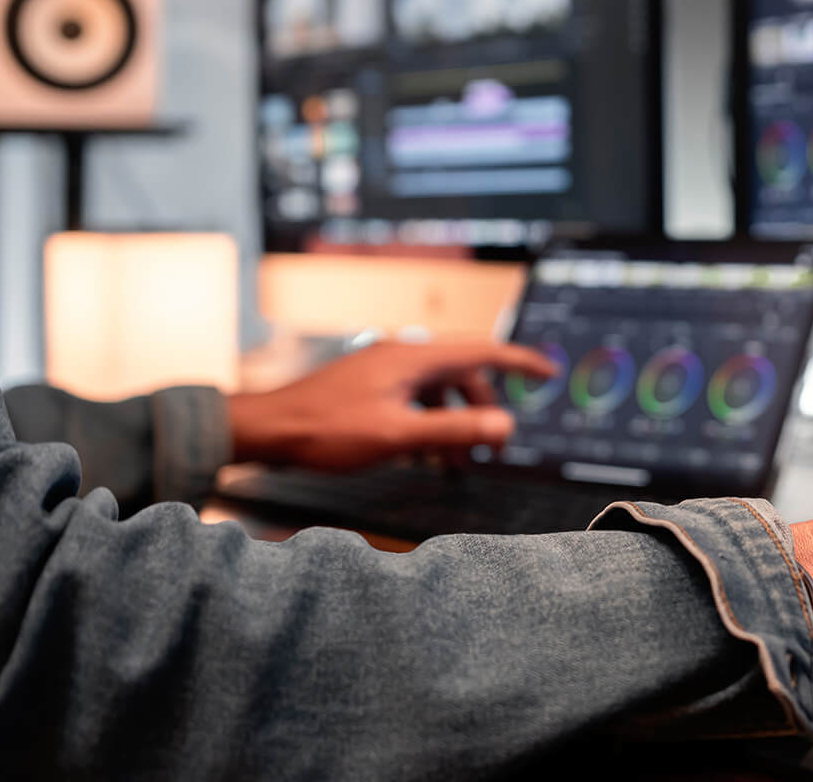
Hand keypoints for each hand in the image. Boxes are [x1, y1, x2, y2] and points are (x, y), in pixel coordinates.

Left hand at [225, 340, 555, 472]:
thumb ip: (454, 430)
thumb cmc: (325, 431)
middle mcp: (400, 356)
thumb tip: (505, 426)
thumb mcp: (398, 436)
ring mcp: (380, 370)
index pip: (480, 351)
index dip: (518, 362)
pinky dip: (426, 423)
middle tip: (490, 449)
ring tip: (453, 462)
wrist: (265, 429)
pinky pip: (412, 399)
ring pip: (434, 391)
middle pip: (459, 375)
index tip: (547, 371)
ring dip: (452, 422)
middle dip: (481, 409)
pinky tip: (418, 454)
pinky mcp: (366, 386)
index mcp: (412, 359)